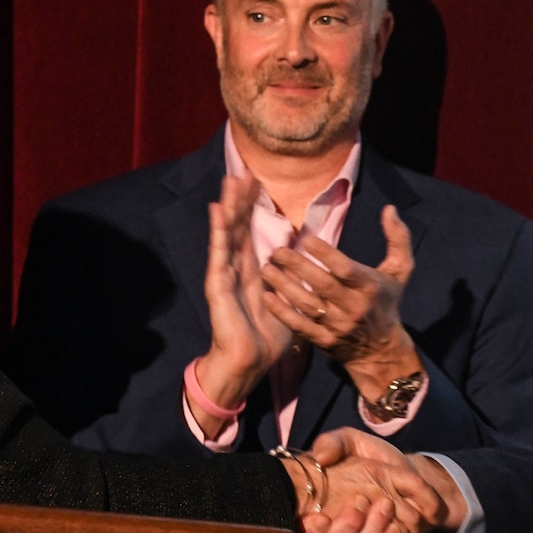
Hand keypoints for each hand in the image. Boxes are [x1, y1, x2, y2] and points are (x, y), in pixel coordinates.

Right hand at [190, 176, 294, 433]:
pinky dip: (218, 230)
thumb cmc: (268, 339)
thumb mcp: (290, 304)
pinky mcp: (218, 284)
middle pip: (239, 225)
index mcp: (253, 271)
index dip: (254, 208)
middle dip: (241, 199)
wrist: (248, 362)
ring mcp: (226, 273)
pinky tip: (218, 210)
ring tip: (231, 179)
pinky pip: (219, 252)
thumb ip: (297, 284)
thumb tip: (315, 271)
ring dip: (230, 205)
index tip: (258, 183)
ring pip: (228, 232)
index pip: (252, 232)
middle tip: (244, 170)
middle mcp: (237, 268)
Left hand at [263, 206, 419, 395]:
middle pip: (322, 285)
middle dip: (298, 266)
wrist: (381, 350)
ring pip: (307, 305)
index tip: (307, 238)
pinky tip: (267, 296)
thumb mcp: (401, 270)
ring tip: (267, 269)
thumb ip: (398, 238)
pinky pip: (300, 326)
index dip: (326, 254)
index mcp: (370, 287)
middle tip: (277, 251)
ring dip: (284, 286)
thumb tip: (390, 208)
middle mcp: (353, 307)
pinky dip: (282, 312)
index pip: (345, 269)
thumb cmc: (386, 301)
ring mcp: (337, 326)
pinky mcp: (324, 341)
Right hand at [297, 428, 467, 532]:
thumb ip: (334, 443)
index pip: (300, 528)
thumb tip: (320, 458)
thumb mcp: (353, 442)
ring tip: (387, 505)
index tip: (321, 517)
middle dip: (345, 527)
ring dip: (371, 532)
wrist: (411, 476)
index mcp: (318, 508)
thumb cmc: (374, 459)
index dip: (308, 529)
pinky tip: (395, 530)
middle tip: (363, 501)